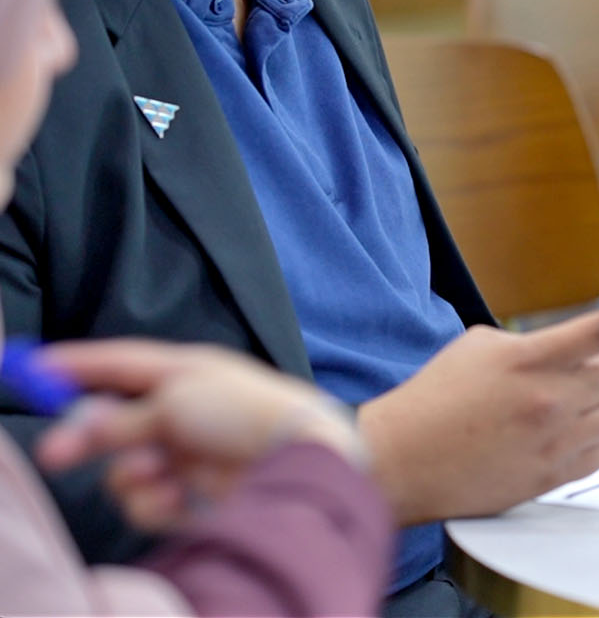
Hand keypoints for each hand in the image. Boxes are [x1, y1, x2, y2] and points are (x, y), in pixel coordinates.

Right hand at [34, 340, 364, 531]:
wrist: (295, 459)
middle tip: (54, 453)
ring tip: (158, 469)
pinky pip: (146, 502)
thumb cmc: (242, 413)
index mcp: (187, 374)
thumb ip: (124, 417)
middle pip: (114, 425)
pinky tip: (181, 494)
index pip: (122, 365)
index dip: (79, 366)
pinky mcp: (193, 496)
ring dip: (131, 472)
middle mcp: (184, 413)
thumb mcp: (175, 401)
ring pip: (125, 470)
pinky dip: (154, 500)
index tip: (36, 365)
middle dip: (85, 439)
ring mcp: (187, 456)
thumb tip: (84, 428)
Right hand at [357, 291, 598, 523]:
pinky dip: (598, 439)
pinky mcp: (552, 476)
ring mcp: (554, 441)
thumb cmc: (436, 398)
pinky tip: (569, 432)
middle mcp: (550, 400)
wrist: (401, 460)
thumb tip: (578, 346)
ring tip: (588, 396)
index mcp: (531, 359)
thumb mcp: (482, 346)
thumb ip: (535, 342)